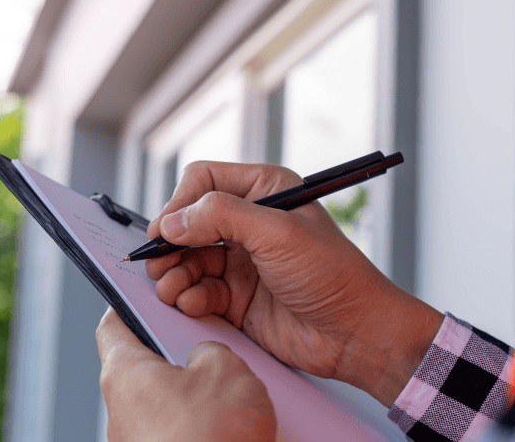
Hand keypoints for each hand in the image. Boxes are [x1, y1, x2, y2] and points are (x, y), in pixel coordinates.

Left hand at [97, 307, 275, 441]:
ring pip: (168, 401)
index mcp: (124, 372)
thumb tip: (207, 359)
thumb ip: (212, 350)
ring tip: (236, 390)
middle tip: (211, 343)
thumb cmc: (209, 437)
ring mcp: (138, 441)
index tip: (146, 294)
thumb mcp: (225, 368)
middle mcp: (121, 409)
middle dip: (181, 353)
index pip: (113, 325)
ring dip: (198, 393)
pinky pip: (182, 430)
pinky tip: (235, 425)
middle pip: (146, 364)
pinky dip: (205, 424)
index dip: (131, 304)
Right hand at [145, 161, 443, 406]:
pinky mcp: (237, 298)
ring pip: (187, 259)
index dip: (179, 203)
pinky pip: (197, 291)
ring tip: (172, 288)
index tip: (165, 231)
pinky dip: (188, 297)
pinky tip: (193, 304)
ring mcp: (242, 262)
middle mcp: (250, 223)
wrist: (356, 333)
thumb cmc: (333, 274)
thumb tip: (173, 221)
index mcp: (265, 191)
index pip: (204, 181)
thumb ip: (221, 217)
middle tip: (158, 263)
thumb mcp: (278, 233)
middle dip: (170, 243)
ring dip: (173, 274)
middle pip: (188, 222)